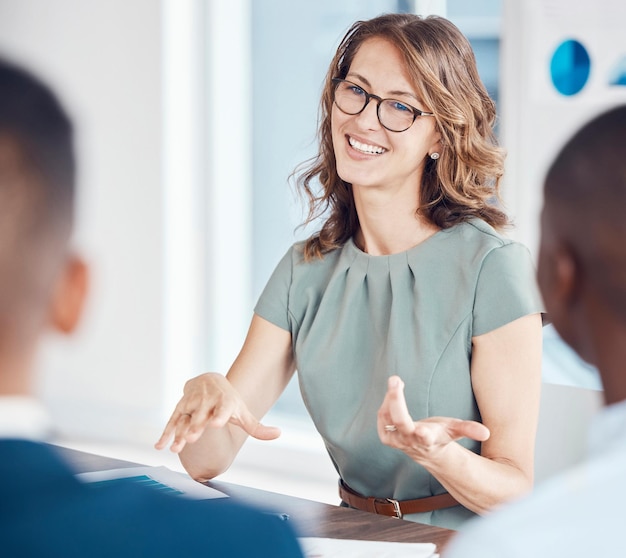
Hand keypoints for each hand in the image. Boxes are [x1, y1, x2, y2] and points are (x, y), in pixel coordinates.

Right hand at [154, 372, 280, 452]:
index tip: (217, 423)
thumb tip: (278, 434)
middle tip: (192, 438)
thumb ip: (257, 427)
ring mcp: (192, 404)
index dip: (220, 415)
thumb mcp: (243, 412)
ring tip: (176, 448)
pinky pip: (171, 422)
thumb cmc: (230, 402)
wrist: (210, 380)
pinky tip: (159, 446)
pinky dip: (165, 433)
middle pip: (200, 415)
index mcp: (224, 402)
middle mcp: (206, 402)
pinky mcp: (180, 408)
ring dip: (178, 432)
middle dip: (195, 425)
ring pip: (184, 419)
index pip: (223, 408)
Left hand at [377, 376, 489, 463]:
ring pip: (386, 416)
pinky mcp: (385, 435)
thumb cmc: (441, 435)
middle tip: (396, 380)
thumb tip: (486, 433)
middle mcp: (409, 440)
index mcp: (428, 439)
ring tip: (397, 382)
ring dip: (390, 397)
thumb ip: (469, 430)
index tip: (422, 429)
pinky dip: (385, 403)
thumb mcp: (455, 430)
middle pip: (400, 421)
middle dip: (396, 400)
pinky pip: (382, 417)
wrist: (426, 452)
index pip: (424, 437)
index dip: (422, 433)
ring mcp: (395, 439)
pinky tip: (392, 395)